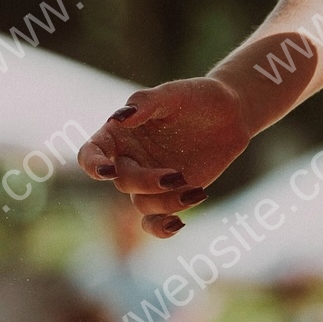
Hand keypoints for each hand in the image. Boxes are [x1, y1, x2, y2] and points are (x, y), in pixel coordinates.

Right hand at [77, 77, 250, 236]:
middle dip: (146, 182)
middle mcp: (130, 159)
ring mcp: (150, 180)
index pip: (91, 153)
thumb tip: (120, 118)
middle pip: (123, 181)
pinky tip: (179, 223)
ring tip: (194, 189)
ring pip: (142, 204)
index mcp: (121, 133)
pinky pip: (155, 222)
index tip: (107, 170)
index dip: (93, 164)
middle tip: (177, 176)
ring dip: (166, 203)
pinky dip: (161, 228)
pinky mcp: (171, 195)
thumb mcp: (173, 93)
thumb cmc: (197, 97)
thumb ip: (145, 102)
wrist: (231, 114)